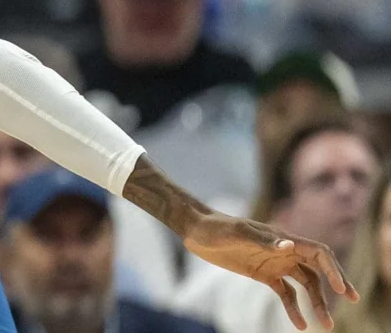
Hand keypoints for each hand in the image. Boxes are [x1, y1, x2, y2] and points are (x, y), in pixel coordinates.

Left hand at [181, 211, 356, 329]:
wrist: (197, 231)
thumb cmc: (218, 228)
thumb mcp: (238, 233)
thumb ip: (263, 241)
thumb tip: (290, 246)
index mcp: (284, 239)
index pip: (319, 253)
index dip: (333, 269)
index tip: (342, 289)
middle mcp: (285, 251)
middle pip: (318, 271)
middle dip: (336, 285)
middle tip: (353, 300)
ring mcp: (276, 264)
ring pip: (306, 285)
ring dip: (317, 304)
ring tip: (325, 325)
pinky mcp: (264, 274)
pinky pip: (286, 294)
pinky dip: (294, 308)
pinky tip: (300, 324)